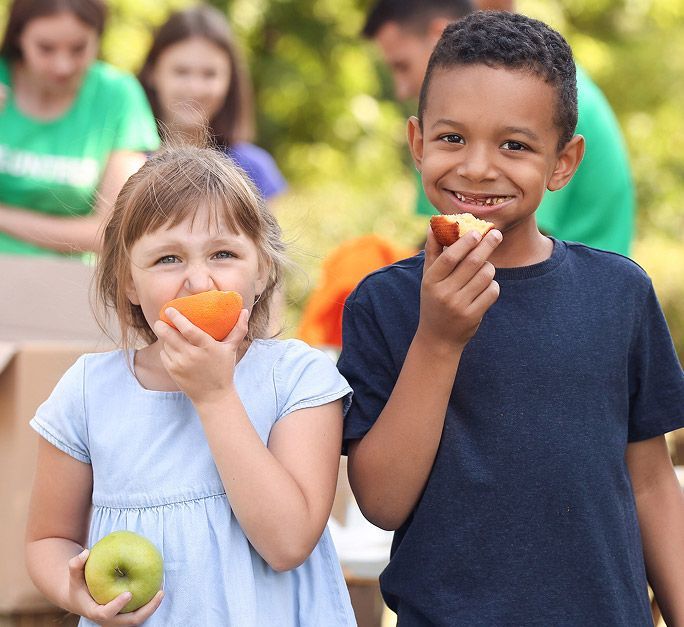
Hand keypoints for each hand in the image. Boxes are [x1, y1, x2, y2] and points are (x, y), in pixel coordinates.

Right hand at [67, 550, 163, 625]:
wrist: (80, 598)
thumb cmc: (78, 585)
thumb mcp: (74, 575)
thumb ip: (76, 564)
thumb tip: (86, 552)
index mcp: (95, 611)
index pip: (106, 614)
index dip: (117, 606)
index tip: (128, 594)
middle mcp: (108, 619)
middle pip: (129, 622)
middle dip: (146, 610)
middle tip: (159, 593)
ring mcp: (117, 619)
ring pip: (137, 619)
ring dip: (151, 607)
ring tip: (162, 590)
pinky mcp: (124, 615)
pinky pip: (139, 611)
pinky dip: (149, 603)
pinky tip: (158, 587)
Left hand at [153, 307, 249, 404]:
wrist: (213, 396)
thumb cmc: (223, 369)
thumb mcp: (231, 349)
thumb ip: (238, 329)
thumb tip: (244, 311)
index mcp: (207, 347)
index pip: (189, 330)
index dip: (177, 318)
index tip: (170, 309)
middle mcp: (192, 356)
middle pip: (169, 335)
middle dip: (161, 325)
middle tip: (161, 318)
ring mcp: (181, 364)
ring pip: (165, 344)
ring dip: (165, 337)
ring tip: (168, 332)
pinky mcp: (173, 371)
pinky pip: (164, 354)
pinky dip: (166, 349)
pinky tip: (171, 347)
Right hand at [418, 226, 501, 347]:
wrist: (438, 338)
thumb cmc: (434, 301)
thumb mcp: (428, 279)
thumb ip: (432, 252)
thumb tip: (433, 225)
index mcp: (430, 281)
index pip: (450, 256)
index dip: (465, 242)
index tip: (477, 231)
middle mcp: (444, 293)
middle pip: (472, 263)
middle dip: (487, 246)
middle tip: (496, 234)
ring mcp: (459, 305)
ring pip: (485, 275)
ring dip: (490, 268)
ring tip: (486, 268)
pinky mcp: (473, 316)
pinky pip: (492, 291)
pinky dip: (493, 285)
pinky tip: (486, 287)